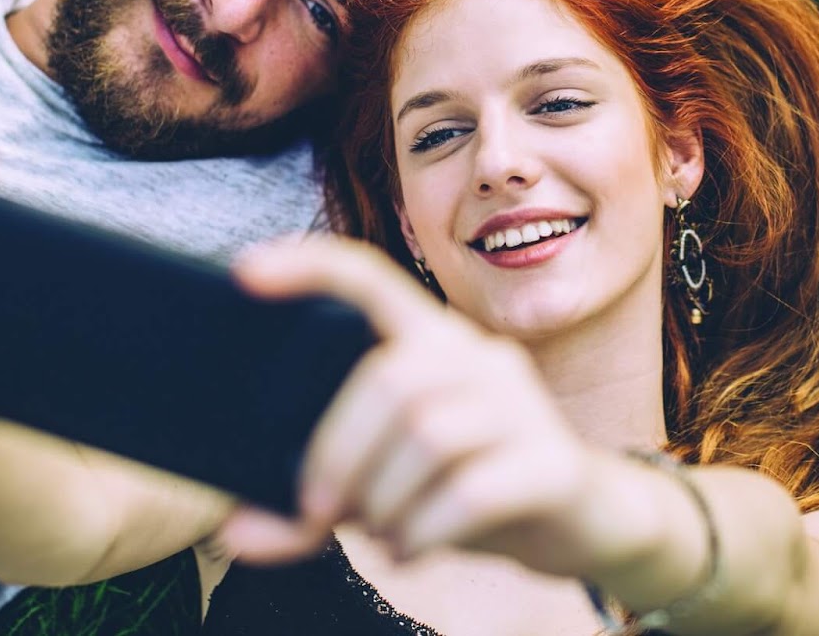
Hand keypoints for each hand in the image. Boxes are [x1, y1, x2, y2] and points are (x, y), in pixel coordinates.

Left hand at [211, 234, 611, 576]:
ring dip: (384, 500)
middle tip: (318, 510)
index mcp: (434, 342)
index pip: (371, 278)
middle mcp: (480, 357)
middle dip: (338, 453)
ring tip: (383, 532)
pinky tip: (412, 549)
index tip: (244, 273)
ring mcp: (522, 405)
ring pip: (429, 435)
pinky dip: (424, 530)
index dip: (311, 267)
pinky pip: (470, 491)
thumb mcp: (387, 492)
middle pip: (391, 380)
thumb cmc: (469, 491)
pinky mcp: (550, 462)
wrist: (583, 522)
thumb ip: (316, 507)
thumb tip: (236, 535)